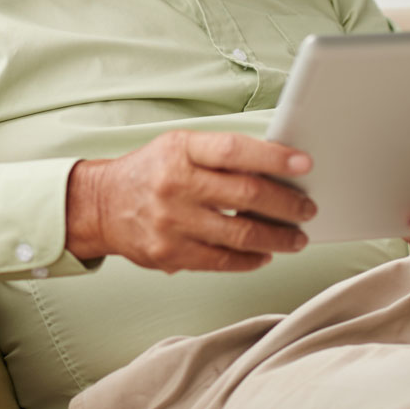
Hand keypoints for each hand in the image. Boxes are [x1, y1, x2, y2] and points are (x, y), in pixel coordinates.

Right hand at [65, 130, 316, 272]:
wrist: (102, 204)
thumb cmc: (150, 172)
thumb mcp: (179, 147)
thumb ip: (222, 156)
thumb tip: (277, 169)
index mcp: (180, 150)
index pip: (234, 151)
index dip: (273, 157)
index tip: (303, 163)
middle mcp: (175, 185)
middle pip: (246, 195)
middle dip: (287, 204)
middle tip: (306, 208)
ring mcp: (171, 222)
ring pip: (241, 234)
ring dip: (278, 238)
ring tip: (296, 237)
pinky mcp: (169, 254)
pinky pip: (222, 261)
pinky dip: (251, 259)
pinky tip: (264, 253)